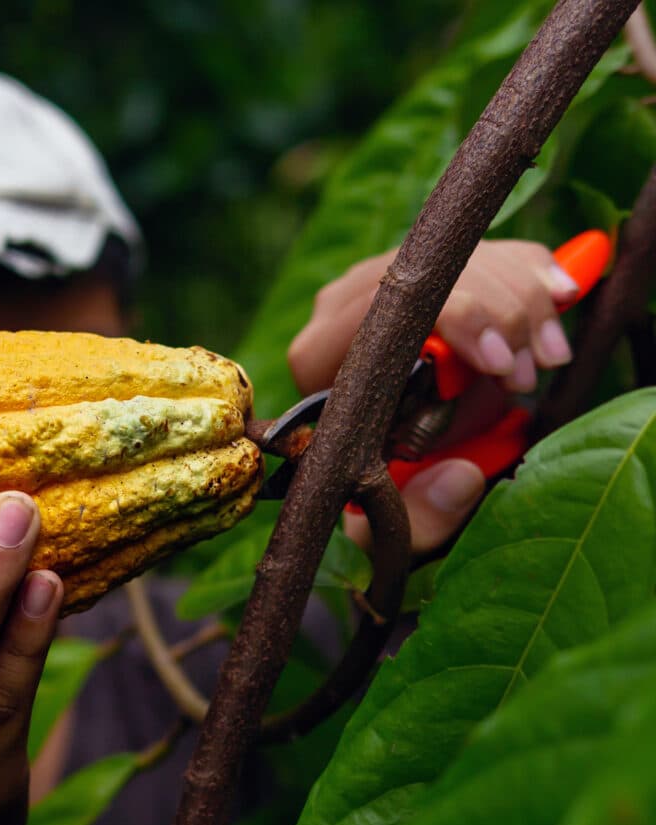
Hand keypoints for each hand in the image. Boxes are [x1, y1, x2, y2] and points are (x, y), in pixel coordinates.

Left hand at [287, 240, 579, 553]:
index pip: (378, 304)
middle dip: (497, 312)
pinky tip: (558, 300)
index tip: (500, 363)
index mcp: (318, 359)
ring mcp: (385, 282)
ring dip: (523, 298)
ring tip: (549, 357)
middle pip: (427, 272)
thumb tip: (457, 478)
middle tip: (530, 372)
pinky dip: (531, 272)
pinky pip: (485, 249)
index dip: (452, 318)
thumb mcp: (397, 524)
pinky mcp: (428, 271)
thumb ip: (421, 517)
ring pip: (463, 256)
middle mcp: (341, 308)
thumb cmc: (387, 494)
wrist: (397, 466)